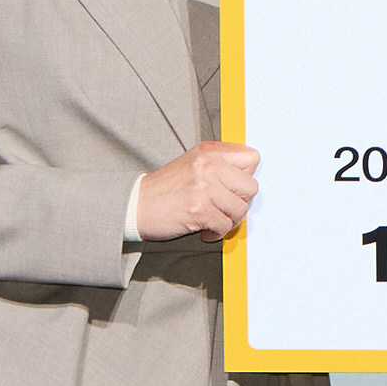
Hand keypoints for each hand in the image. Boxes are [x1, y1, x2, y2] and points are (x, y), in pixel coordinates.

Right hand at [134, 141, 258, 241]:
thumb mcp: (192, 163)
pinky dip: (216, 233)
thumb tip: (247, 178)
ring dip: (228, 221)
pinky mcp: (199, 210)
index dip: (245, 177)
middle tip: (224, 208)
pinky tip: (205, 230)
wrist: (136, 205)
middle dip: (240, 202)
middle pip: (251, 187)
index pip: (251, 158)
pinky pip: (225, 226)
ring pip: (240, 209)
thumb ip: (219, 165)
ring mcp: (204, 188)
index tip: (233, 188)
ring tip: (213, 220)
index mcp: (209, 152)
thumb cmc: (164, 188)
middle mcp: (209, 166)